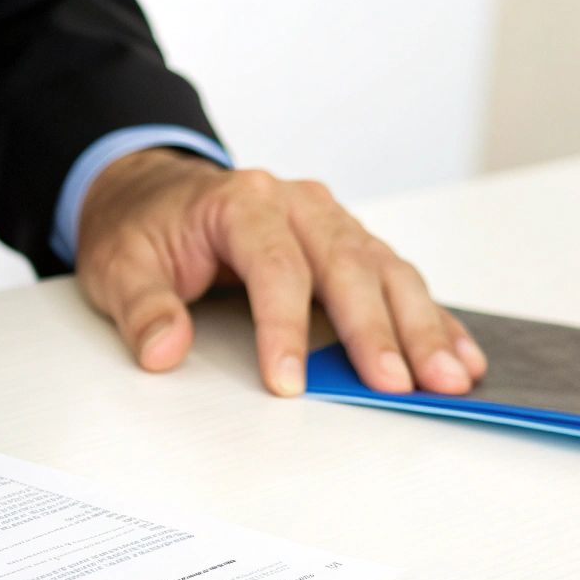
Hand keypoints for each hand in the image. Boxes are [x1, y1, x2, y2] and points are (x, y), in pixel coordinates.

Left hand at [74, 149, 486, 395]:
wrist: (152, 194)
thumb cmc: (142, 228)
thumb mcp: (118, 265)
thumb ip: (143, 309)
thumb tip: (163, 351)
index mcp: (242, 202)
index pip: (274, 266)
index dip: (283, 329)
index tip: (289, 384)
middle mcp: (298, 205)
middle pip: (348, 265)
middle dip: (378, 331)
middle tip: (399, 385)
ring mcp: (330, 223)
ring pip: (385, 272)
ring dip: (422, 327)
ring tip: (450, 378)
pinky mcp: (348, 245)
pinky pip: (397, 280)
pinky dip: (431, 319)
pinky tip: (460, 355)